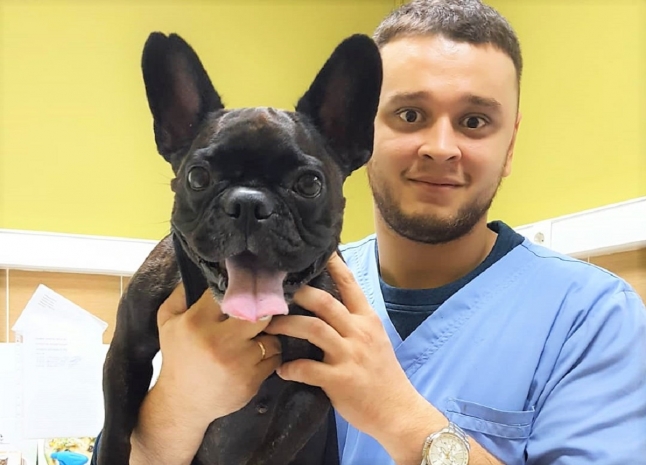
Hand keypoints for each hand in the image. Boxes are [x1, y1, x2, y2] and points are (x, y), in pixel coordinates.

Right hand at [153, 284, 281, 428]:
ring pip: (271, 336)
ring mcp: (238, 362)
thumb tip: (203, 272)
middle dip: (262, 310)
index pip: (231, 293)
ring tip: (253, 338)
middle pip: (260, 312)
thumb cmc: (177, 358)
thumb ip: (180, 294)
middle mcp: (219, 341)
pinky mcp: (251, 380)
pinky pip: (274, 357)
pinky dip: (268, 355)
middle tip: (260, 311)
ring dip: (266, 336)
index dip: (241, 290)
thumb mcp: (167, 323)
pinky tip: (254, 357)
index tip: (246, 289)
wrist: (182, 404)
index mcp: (197, 322)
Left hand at [264, 254, 429, 442]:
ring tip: (268, 327)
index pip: (350, 284)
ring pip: (313, 329)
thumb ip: (353, 323)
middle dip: (299, 293)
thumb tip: (327, 305)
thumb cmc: (382, 375)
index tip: (317, 250)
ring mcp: (349, 356)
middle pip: (325, 302)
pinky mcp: (340, 380)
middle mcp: (359, 333)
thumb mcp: (374, 340)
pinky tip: (281, 369)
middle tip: (275, 290)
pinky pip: (308, 369)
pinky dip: (291, 368)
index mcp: (367, 320)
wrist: (398, 411)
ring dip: (287, 326)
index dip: (334, 265)